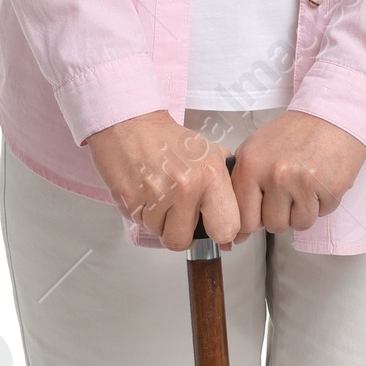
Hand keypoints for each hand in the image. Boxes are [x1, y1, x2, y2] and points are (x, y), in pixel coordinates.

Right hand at [84, 111, 239, 252]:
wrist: (132, 123)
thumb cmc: (168, 140)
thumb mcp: (210, 153)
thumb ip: (225, 184)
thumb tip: (235, 219)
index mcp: (211, 176)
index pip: (226, 229)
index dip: (218, 233)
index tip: (213, 229)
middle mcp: (185, 186)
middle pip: (183, 241)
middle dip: (181, 233)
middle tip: (179, 216)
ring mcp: (156, 195)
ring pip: (159, 233)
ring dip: (159, 221)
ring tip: (159, 196)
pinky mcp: (130, 199)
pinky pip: (140, 223)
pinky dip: (142, 214)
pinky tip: (145, 193)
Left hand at [231, 110, 365, 239]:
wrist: (332, 115)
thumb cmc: (296, 132)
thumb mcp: (256, 149)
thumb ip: (242, 185)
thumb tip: (238, 231)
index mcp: (251, 165)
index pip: (244, 219)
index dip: (254, 223)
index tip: (260, 218)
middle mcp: (275, 174)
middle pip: (273, 225)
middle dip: (282, 214)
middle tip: (288, 192)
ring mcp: (303, 183)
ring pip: (298, 224)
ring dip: (303, 211)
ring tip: (305, 185)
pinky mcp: (330, 188)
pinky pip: (322, 214)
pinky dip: (322, 203)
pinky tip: (320, 181)